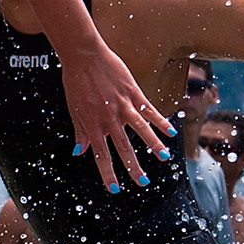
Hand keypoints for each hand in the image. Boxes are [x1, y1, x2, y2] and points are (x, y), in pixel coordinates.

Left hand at [59, 43, 175, 191]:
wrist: (83, 55)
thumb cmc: (76, 81)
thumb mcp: (74, 108)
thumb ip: (80, 131)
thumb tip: (80, 152)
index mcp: (93, 124)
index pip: (101, 155)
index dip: (107, 173)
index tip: (114, 189)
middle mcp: (109, 118)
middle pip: (123, 147)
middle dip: (133, 168)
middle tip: (142, 183)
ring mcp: (122, 105)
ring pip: (140, 130)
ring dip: (153, 145)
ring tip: (163, 158)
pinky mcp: (133, 92)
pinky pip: (149, 109)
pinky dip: (160, 121)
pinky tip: (170, 131)